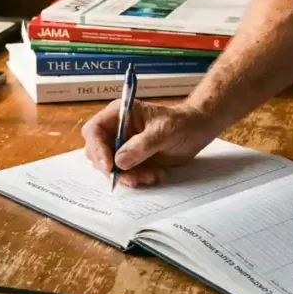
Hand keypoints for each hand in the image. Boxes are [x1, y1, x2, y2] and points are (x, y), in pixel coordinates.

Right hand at [81, 100, 218, 187]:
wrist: (197, 130)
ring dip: (128, 176)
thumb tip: (119, 161)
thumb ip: (142, 145)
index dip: (97, 149)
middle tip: (134, 179)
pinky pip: (125, 174)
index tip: (110, 167)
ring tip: (151, 177)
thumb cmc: (182, 122)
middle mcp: (116, 130)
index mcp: (119, 114)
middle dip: (113, 169)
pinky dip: (137, 179)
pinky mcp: (132, 160)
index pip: (95, 130)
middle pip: (97, 152)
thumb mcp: (164, 131)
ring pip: (111, 167)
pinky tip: (155, 175)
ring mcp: (123, 146)